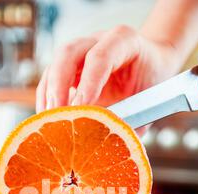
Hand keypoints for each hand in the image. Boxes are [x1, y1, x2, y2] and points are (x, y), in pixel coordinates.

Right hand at [36, 25, 179, 111]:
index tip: (79, 109)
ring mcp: (81, 52)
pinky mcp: (70, 67)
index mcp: (124, 42)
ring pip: (54, 65)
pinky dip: (46, 100)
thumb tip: (106, 148)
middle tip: (56, 117)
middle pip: (68, 54)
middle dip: (58, 87)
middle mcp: (98, 41)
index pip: (101, 57)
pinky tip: (48, 122)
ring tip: (47, 124)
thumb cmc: (151, 83)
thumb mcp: (149, 102)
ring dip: (48, 96)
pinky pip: (50, 79)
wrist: (151, 65)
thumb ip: (129, 122)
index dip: (88, 83)